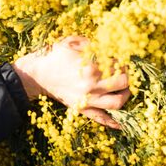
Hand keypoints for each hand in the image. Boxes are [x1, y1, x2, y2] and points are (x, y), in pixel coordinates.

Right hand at [12, 36, 129, 128]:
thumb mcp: (71, 43)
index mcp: (90, 67)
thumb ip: (90, 42)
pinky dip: (114, 122)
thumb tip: (106, 43)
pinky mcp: (83, 109)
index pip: (118, 64)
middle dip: (127, 76)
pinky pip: (102, 118)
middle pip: (123, 83)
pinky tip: (123, 123)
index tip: (121, 59)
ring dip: (126, 95)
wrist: (38, 75)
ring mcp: (88, 99)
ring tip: (124, 89)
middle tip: (125, 72)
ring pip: (118, 102)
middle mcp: (92, 85)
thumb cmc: (55, 56)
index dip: (123, 61)